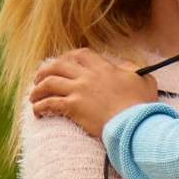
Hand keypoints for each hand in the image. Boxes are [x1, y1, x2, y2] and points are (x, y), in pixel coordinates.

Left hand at [29, 49, 157, 137]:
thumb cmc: (142, 105)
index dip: (69, 56)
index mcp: (104, 68)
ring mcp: (79, 91)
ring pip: (48, 83)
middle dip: (44, 71)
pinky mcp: (73, 107)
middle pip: (57, 65)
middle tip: (39, 79)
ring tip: (34, 96)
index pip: (81, 54)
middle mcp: (88, 77)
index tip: (64, 63)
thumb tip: (124, 67)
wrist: (136, 123)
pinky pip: (49, 103)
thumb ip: (134, 70)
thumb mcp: (145, 81)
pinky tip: (38, 112)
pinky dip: (40, 107)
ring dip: (37, 89)